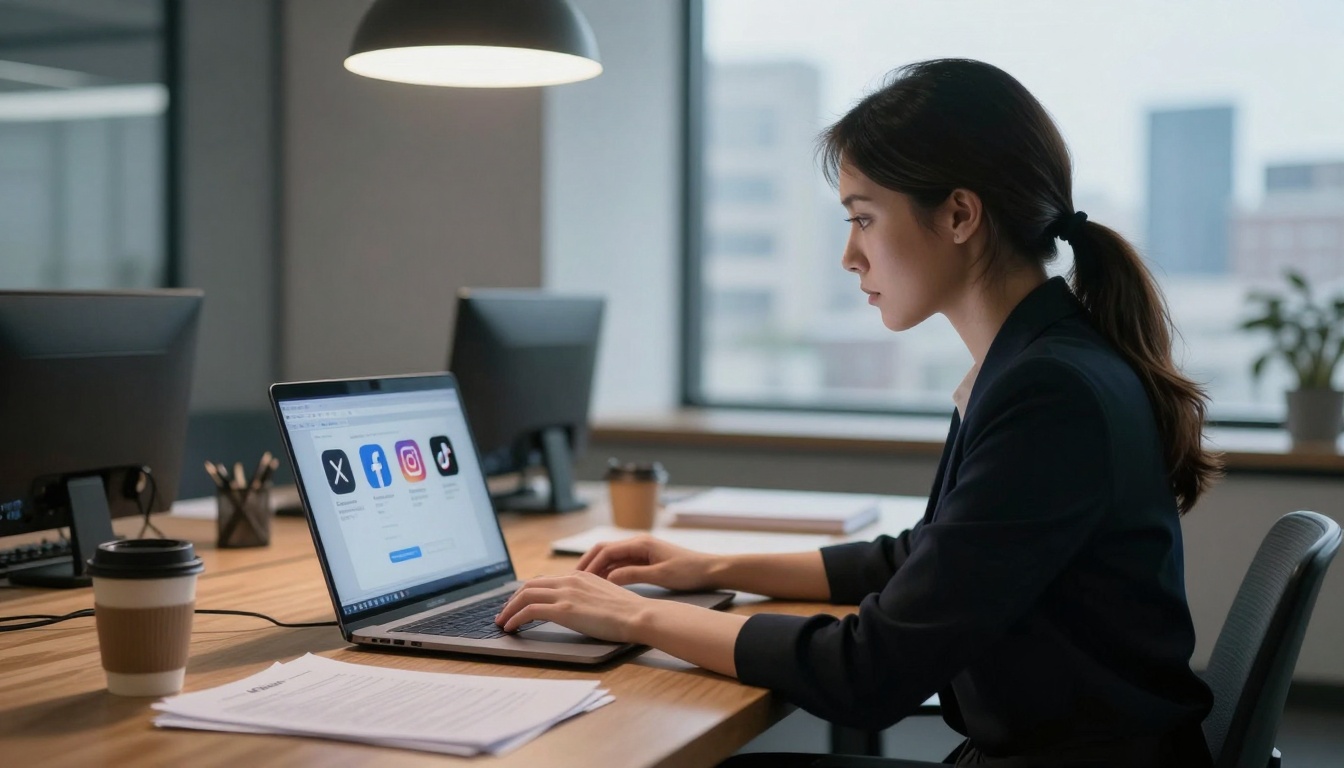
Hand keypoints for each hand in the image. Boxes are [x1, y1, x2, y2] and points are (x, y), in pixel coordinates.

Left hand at [494, 570, 658, 642]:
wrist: (638, 615)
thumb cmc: (628, 612)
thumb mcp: (604, 596)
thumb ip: (588, 596)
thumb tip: (578, 607)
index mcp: (580, 575)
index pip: (545, 580)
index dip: (527, 592)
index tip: (519, 602)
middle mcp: (569, 580)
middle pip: (529, 585)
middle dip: (512, 599)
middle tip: (504, 612)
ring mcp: (566, 593)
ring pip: (525, 595)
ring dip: (509, 609)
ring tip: (502, 621)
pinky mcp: (563, 609)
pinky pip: (529, 611)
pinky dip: (515, 618)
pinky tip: (511, 628)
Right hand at [577, 535, 718, 590]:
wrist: (710, 570)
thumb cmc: (689, 571)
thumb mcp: (660, 575)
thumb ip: (634, 574)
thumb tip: (609, 577)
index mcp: (641, 543)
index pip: (607, 550)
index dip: (591, 564)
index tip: (579, 578)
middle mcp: (638, 543)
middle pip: (605, 550)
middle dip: (588, 563)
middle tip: (573, 579)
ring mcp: (641, 551)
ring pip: (611, 557)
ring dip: (597, 568)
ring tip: (583, 583)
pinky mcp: (645, 559)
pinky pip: (621, 564)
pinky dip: (609, 572)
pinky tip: (602, 584)